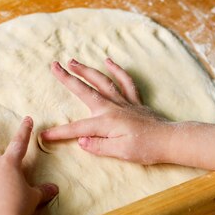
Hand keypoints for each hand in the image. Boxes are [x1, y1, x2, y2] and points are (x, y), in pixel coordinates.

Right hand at [41, 58, 174, 164]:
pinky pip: (125, 81)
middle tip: (53, 66)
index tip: (44, 135)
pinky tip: (108, 61)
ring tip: (73, 61)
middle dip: (68, 78)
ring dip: (86, 70)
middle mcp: (112, 107)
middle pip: (85, 90)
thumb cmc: (146, 148)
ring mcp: (124, 102)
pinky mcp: (135, 101)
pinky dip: (117, 70)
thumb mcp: (120, 153)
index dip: (60, 133)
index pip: (77, 128)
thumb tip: (81, 141)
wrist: (170, 140)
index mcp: (106, 122)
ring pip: (102, 81)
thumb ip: (99, 146)